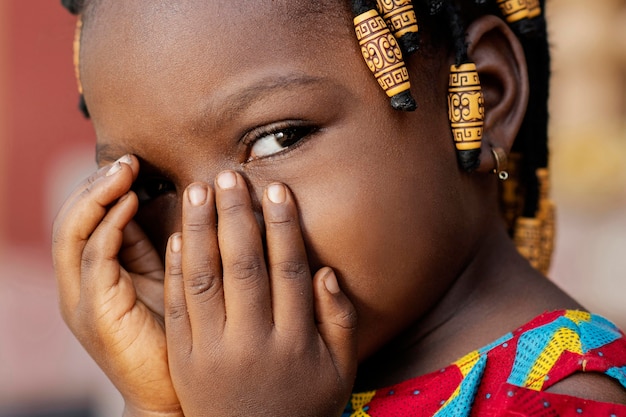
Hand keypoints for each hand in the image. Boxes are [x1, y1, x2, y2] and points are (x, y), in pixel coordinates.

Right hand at [52, 155, 181, 416]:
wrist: (171, 392)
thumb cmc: (175, 334)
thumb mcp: (163, 280)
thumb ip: (154, 247)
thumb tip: (167, 203)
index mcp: (97, 275)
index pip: (87, 219)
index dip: (104, 187)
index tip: (135, 162)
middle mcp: (81, 284)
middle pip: (71, 220)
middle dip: (96, 184)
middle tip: (127, 159)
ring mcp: (82, 298)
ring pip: (72, 233)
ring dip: (97, 196)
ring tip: (124, 171)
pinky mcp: (95, 311)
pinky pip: (93, 259)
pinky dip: (108, 225)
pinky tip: (129, 204)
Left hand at [164, 171, 357, 416]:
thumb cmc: (303, 406)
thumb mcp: (339, 372)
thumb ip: (338, 321)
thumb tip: (325, 272)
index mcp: (293, 341)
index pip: (287, 271)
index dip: (282, 227)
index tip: (276, 190)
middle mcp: (252, 342)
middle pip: (243, 267)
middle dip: (236, 216)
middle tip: (229, 175)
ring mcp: (213, 350)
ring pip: (204, 279)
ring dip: (199, 230)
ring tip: (197, 191)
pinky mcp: (184, 358)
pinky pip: (176, 307)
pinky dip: (176, 270)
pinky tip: (175, 236)